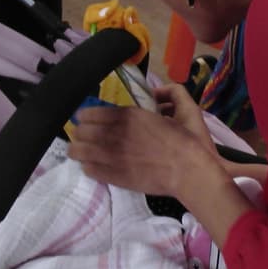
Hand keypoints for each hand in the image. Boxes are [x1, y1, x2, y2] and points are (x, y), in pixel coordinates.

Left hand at [67, 85, 220, 198]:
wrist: (189, 171)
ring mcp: (111, 157)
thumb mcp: (184, 108)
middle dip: (81, 133)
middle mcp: (114, 134)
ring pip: (78, 151)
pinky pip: (89, 170)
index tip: (88, 120)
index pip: (89, 113)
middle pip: (80, 131)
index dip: (86, 116)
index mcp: (127, 115)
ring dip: (78, 150)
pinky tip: (92, 166)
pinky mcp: (114, 176)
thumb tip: (159, 92)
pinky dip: (87, 166)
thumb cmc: (188, 141)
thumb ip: (172, 94)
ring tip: (81, 152)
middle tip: (85, 136)